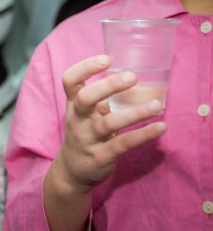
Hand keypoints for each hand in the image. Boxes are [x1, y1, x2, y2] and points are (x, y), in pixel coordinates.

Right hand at [53, 54, 166, 191]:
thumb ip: (100, 96)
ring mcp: (87, 139)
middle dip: (108, 86)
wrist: (71, 171)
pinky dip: (143, 135)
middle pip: (85, 98)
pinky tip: (161, 127)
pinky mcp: (100, 156)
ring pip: (108, 123)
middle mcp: (77, 120)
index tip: (107, 58)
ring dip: (135, 113)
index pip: (70, 81)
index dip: (85, 67)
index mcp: (73, 105)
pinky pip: (123, 144)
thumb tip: (128, 73)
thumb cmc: (84, 134)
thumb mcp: (84, 113)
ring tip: (158, 105)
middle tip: (132, 76)